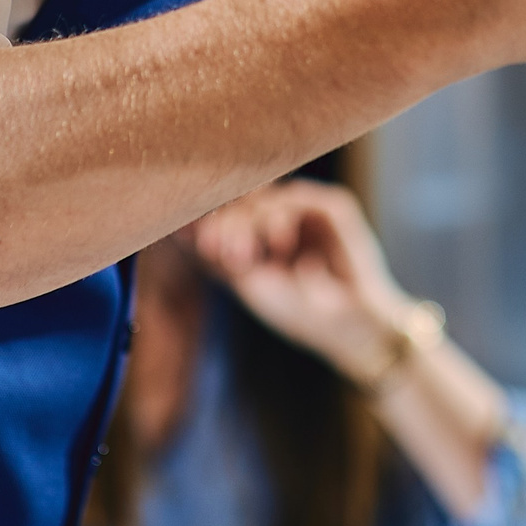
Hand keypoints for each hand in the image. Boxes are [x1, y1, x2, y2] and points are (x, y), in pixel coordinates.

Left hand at [188, 181, 413, 378]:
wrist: (348, 329)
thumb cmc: (297, 312)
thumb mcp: (247, 282)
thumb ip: (216, 251)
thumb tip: (177, 226)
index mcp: (258, 232)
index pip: (225, 208)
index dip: (206, 217)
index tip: (189, 235)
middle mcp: (281, 216)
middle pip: (241, 197)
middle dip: (223, 221)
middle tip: (215, 248)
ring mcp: (306, 210)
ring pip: (264, 195)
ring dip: (247, 222)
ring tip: (242, 255)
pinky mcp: (333, 207)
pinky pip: (296, 197)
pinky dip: (280, 217)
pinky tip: (278, 245)